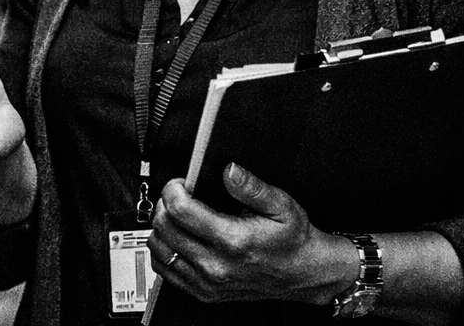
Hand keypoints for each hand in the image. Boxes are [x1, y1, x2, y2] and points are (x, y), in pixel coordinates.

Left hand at [145, 163, 353, 304]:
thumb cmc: (293, 240)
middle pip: (164, 228)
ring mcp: (207, 282)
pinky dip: (163, 251)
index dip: (173, 189)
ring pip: (159, 249)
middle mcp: (216, 264)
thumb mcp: (281, 205)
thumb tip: (229, 171)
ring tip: (176, 215)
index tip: (180, 183)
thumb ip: (252, 187)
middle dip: (164, 204)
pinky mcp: (204, 292)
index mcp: (233, 240)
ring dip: (161, 227)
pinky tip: (177, 238)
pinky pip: (164, 271)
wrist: (304, 273)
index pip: (180, 211)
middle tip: (177, 195)